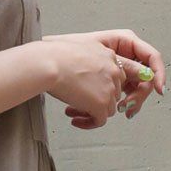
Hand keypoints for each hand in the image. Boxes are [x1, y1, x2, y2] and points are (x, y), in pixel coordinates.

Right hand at [43, 29, 165, 128]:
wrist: (50, 63)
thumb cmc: (56, 55)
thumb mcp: (79, 47)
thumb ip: (89, 59)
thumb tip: (83, 72)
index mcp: (109, 56)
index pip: (120, 73)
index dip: (108, 85)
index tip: (99, 92)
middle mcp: (114, 71)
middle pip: (114, 93)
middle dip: (98, 100)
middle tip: (80, 103)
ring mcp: (109, 88)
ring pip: (108, 108)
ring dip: (92, 113)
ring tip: (74, 112)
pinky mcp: (101, 103)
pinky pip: (100, 120)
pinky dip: (88, 123)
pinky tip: (76, 120)